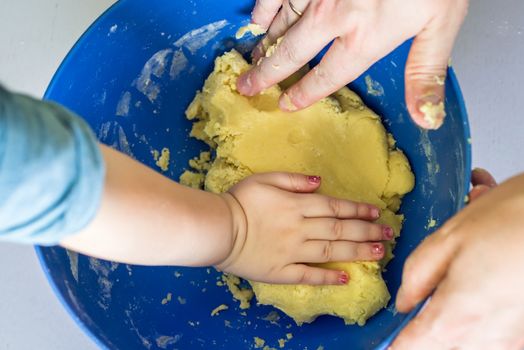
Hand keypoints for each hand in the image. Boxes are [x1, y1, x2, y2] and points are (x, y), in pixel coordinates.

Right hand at [216, 172, 393, 284]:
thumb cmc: (240, 201)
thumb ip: (294, 179)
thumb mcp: (265, 179)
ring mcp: (293, 252)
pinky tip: (346, 278)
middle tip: (389, 234)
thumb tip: (320, 182)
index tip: (377, 212)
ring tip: (379, 253)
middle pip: (340, 229)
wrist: (217, 229)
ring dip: (357, 252)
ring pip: (331, 252)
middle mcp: (301, 229)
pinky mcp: (282, 271)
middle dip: (367, 231)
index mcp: (297, 206)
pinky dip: (329, 277)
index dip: (358, 209)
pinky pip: (309, 275)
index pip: (335, 207)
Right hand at [237, 0, 467, 128]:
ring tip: (251, 61)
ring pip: (281, 23)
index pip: (327, 76)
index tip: (286, 105)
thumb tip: (426, 119)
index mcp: (365, 37)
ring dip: (264, 45)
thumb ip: (425, 72)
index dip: (305, 93)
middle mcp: (334, 17)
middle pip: (291, 54)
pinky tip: (258, 18)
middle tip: (246, 88)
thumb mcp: (442, 23)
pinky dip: (264, 6)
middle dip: (267, 75)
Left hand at [392, 169, 523, 348]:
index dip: (396, 341)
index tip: (391, 334)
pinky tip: (488, 285)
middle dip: (429, 328)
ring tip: (469, 281)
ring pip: (467, 343)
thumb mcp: (447, 240)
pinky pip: (493, 337)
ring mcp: (511, 340)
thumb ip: (416, 276)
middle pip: (439, 347)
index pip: (410, 348)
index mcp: (454, 318)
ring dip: (458, 323)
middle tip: (436, 291)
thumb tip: (404, 300)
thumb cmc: (510, 220)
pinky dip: (483, 320)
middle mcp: (485, 339)